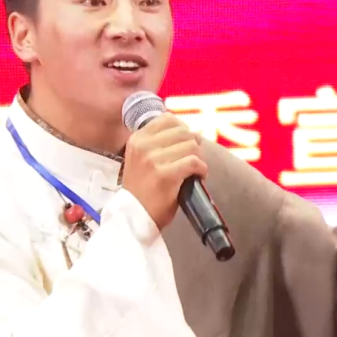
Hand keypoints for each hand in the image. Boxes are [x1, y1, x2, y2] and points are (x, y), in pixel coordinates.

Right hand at [121, 113, 207, 228]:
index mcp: (137, 139)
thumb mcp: (141, 159)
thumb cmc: (142, 189)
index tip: (184, 144)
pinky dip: (201, 169)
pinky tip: (198, 177)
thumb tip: (193, 131)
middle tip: (191, 161)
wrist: (134, 217)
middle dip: (193, 145)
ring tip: (193, 171)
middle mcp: (143, 146)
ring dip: (198, 158)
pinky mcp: (165, 176)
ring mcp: (153, 160)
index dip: (183, 130)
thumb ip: (160, 142)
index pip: (168, 119)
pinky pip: (193, 162)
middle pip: (183, 132)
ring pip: (191, 146)